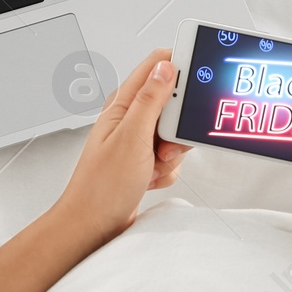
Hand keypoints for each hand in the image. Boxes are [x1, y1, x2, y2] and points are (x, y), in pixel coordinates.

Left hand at [53, 49, 186, 250]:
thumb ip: (151, 99)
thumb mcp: (132, 137)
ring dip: (172, 153)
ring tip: (153, 165)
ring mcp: (138, 139)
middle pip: (173, 104)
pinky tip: (149, 178)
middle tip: (165, 142)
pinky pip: (172, 156)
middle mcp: (130, 118)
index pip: (156, 66)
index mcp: (123, 103)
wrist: (94, 226)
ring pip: (176, 133)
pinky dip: (166, 170)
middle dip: (178, 126)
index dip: (179, 66)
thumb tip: (166, 66)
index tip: (197, 79)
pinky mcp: (145, 159)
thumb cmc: (101, 186)